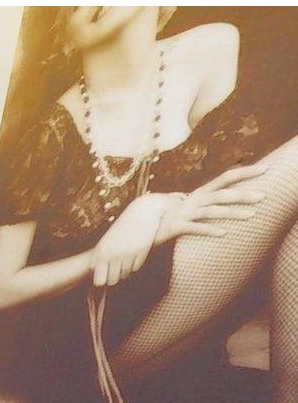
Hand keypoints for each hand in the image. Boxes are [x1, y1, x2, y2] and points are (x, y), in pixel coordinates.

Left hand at [91, 194, 167, 287]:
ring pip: (125, 275)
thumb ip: (98, 255)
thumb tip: (91, 269)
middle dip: (114, 277)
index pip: (99, 281)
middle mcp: (114, 255)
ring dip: (124, 270)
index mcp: (102, 252)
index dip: (101, 281)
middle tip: (115, 268)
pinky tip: (134, 253)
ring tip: (124, 258)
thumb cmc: (122, 227)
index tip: (104, 277)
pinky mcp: (142, 253)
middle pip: (112, 281)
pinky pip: (136, 268)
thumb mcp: (106, 240)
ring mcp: (129, 254)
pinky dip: (134, 264)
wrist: (143, 213)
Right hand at [156, 161, 270, 242]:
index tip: (266, 168)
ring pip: (212, 210)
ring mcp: (184, 213)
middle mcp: (193, 200)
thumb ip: (196, 200)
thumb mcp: (183, 206)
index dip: (245, 172)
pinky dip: (209, 230)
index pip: (225, 178)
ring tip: (252, 215)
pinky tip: (223, 233)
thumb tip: (204, 195)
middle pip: (222, 194)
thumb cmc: (164, 216)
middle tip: (264, 196)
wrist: (136, 226)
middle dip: (244, 194)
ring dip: (233, 212)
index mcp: (199, 193)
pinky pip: (194, 228)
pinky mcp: (175, 226)